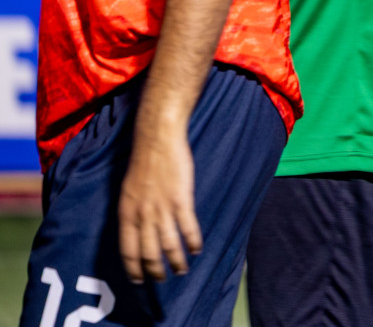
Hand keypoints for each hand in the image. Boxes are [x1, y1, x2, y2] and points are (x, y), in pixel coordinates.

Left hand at [118, 124, 201, 282]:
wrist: (158, 140)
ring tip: (182, 270)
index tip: (139, 280)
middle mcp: (142, 215)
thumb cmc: (144, 163)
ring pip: (169, 245)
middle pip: (148, 253)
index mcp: (127, 213)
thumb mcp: (128, 192)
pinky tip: (197, 248)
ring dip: (176, 262)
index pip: (127, 250)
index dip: (134, 268)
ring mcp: (162, 208)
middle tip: (163, 279)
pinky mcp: (181, 200)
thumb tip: (136, 232)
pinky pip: (188, 228)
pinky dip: (193, 241)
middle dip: (155, 271)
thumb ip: (132, 213)